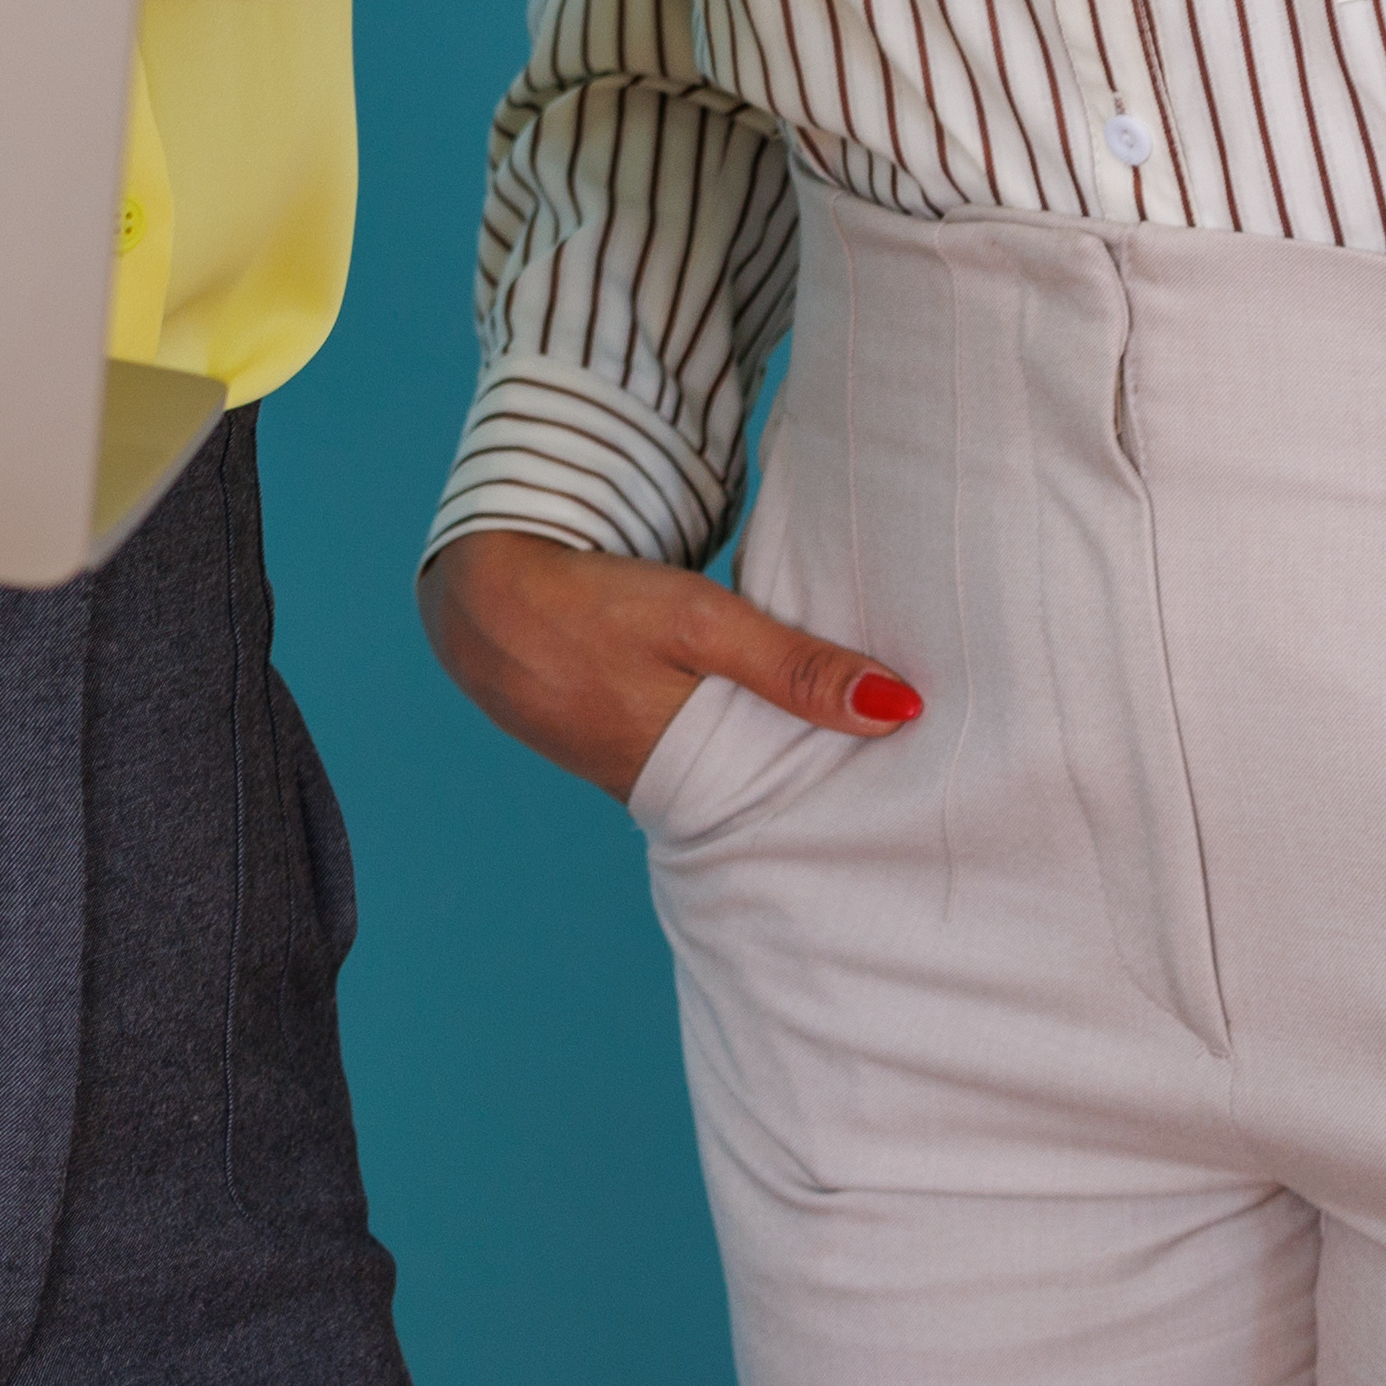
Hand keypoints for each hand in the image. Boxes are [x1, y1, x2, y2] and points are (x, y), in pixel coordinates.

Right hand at [419, 525, 924, 802]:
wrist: (473, 584)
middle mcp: (656, 785)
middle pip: (757, 793)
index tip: (912, 777)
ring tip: (833, 744)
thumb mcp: (699, 622)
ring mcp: (623, 762)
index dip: (845, 791)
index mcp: (686, 770)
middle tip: (889, 770)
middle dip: (811, 782)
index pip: (792, 801)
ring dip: (763, 754)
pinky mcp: (604, 731)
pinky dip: (716, 731)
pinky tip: (742, 711)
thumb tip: (899, 710)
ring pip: (720, 770)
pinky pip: (681, 748)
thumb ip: (793, 667)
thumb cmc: (586, 599)